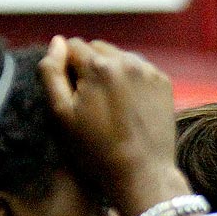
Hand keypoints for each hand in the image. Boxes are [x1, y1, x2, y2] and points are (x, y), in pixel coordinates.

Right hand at [37, 36, 189, 215]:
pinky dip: (131, 79)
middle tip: (91, 98)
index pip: (72, 46)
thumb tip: (57, 42)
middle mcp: (126, 60)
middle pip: (97, 48)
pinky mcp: (163, 82)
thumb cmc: (95, 150)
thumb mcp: (62, 114)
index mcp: (98, 65)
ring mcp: (148, 70)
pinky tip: (129, 104)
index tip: (73, 93)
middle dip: (89, 66)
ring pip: (119, 56)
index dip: (67, 68)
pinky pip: (139, 69)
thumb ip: (52, 73)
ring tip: (110, 102)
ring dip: (110, 70)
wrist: (142, 173)